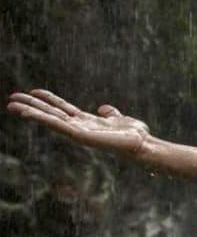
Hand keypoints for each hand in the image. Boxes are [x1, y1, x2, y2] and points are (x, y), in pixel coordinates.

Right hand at [6, 89, 150, 157]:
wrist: (143, 145)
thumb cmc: (133, 135)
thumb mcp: (119, 118)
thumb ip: (110, 112)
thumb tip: (104, 108)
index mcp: (86, 122)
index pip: (62, 109)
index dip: (48, 100)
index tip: (33, 91)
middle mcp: (80, 127)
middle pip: (51, 114)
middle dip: (31, 106)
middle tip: (11, 99)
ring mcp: (79, 133)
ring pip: (50, 121)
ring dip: (31, 113)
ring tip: (12, 106)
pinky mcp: (81, 137)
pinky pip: (59, 127)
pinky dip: (44, 120)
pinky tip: (30, 114)